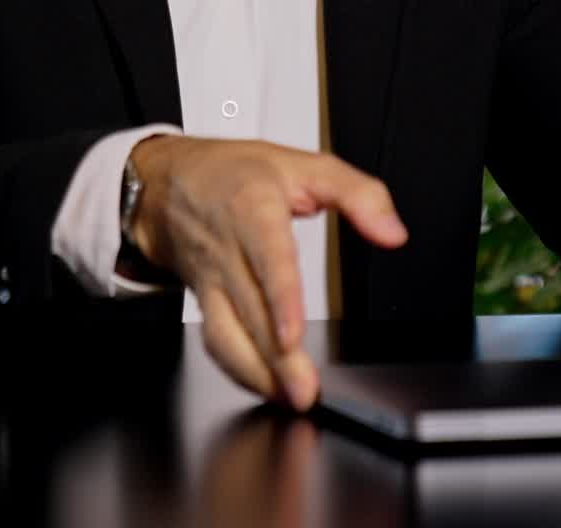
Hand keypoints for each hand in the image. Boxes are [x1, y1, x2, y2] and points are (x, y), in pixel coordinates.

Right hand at [128, 135, 406, 409]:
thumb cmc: (234, 172)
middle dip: (274, 356)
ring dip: (256, 373)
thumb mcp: (304, 163)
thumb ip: (358, 194)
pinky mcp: (203, 300)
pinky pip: (215, 340)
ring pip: (226, 333)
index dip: (279, 298)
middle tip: (303, 391)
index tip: (291, 334)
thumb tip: (392, 232)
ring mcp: (211, 278)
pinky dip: (238, 369)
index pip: (267, 257)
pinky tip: (265, 385)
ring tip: (289, 397)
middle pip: (249, 308)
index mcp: (253, 207)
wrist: (167, 182)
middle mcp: (228, 248)